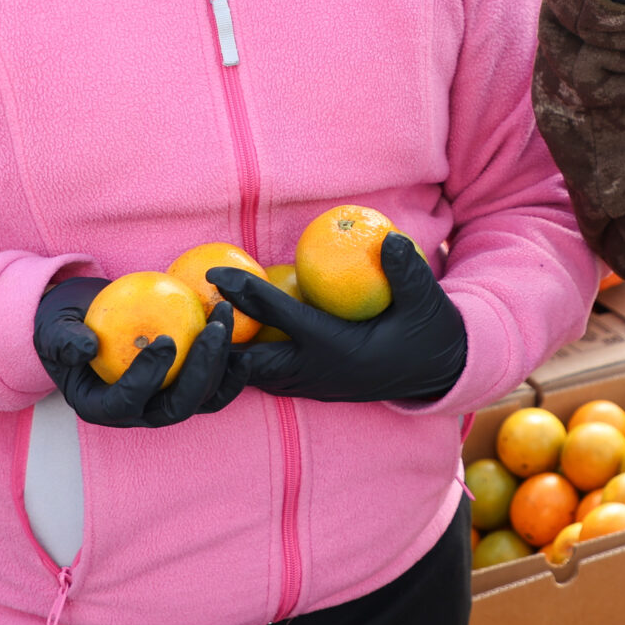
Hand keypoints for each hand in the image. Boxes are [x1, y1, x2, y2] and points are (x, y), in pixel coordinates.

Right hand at [33, 276, 245, 426]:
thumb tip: (85, 347)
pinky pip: (214, 384)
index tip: (164, 340)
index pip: (126, 402)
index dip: (147, 377)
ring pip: (202, 397)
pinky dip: (231, 368)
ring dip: (220, 363)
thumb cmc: (65, 324)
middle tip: (212, 330)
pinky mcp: (185, 386)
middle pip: (176, 407)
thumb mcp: (54, 329)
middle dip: (199, 372)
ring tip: (225, 320)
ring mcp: (165, 403)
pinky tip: (243, 338)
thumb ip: (63, 340)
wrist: (86, 321)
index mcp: (102, 407)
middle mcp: (137, 414)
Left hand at [214, 232, 467, 404]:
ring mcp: (310, 385)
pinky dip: (241, 359)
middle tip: (189, 305)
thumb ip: (407, 271)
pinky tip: (224, 335)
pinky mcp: (308, 387)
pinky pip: (263, 376)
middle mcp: (317, 373)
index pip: (284, 320)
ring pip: (252, 376)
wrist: (436, 374)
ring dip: (225, 353)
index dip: (248, 295)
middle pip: (250, 362)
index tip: (217, 274)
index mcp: (339, 350)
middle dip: (216, 339)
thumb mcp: (426, 301)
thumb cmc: (428, 332)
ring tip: (196, 321)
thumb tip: (388, 237)